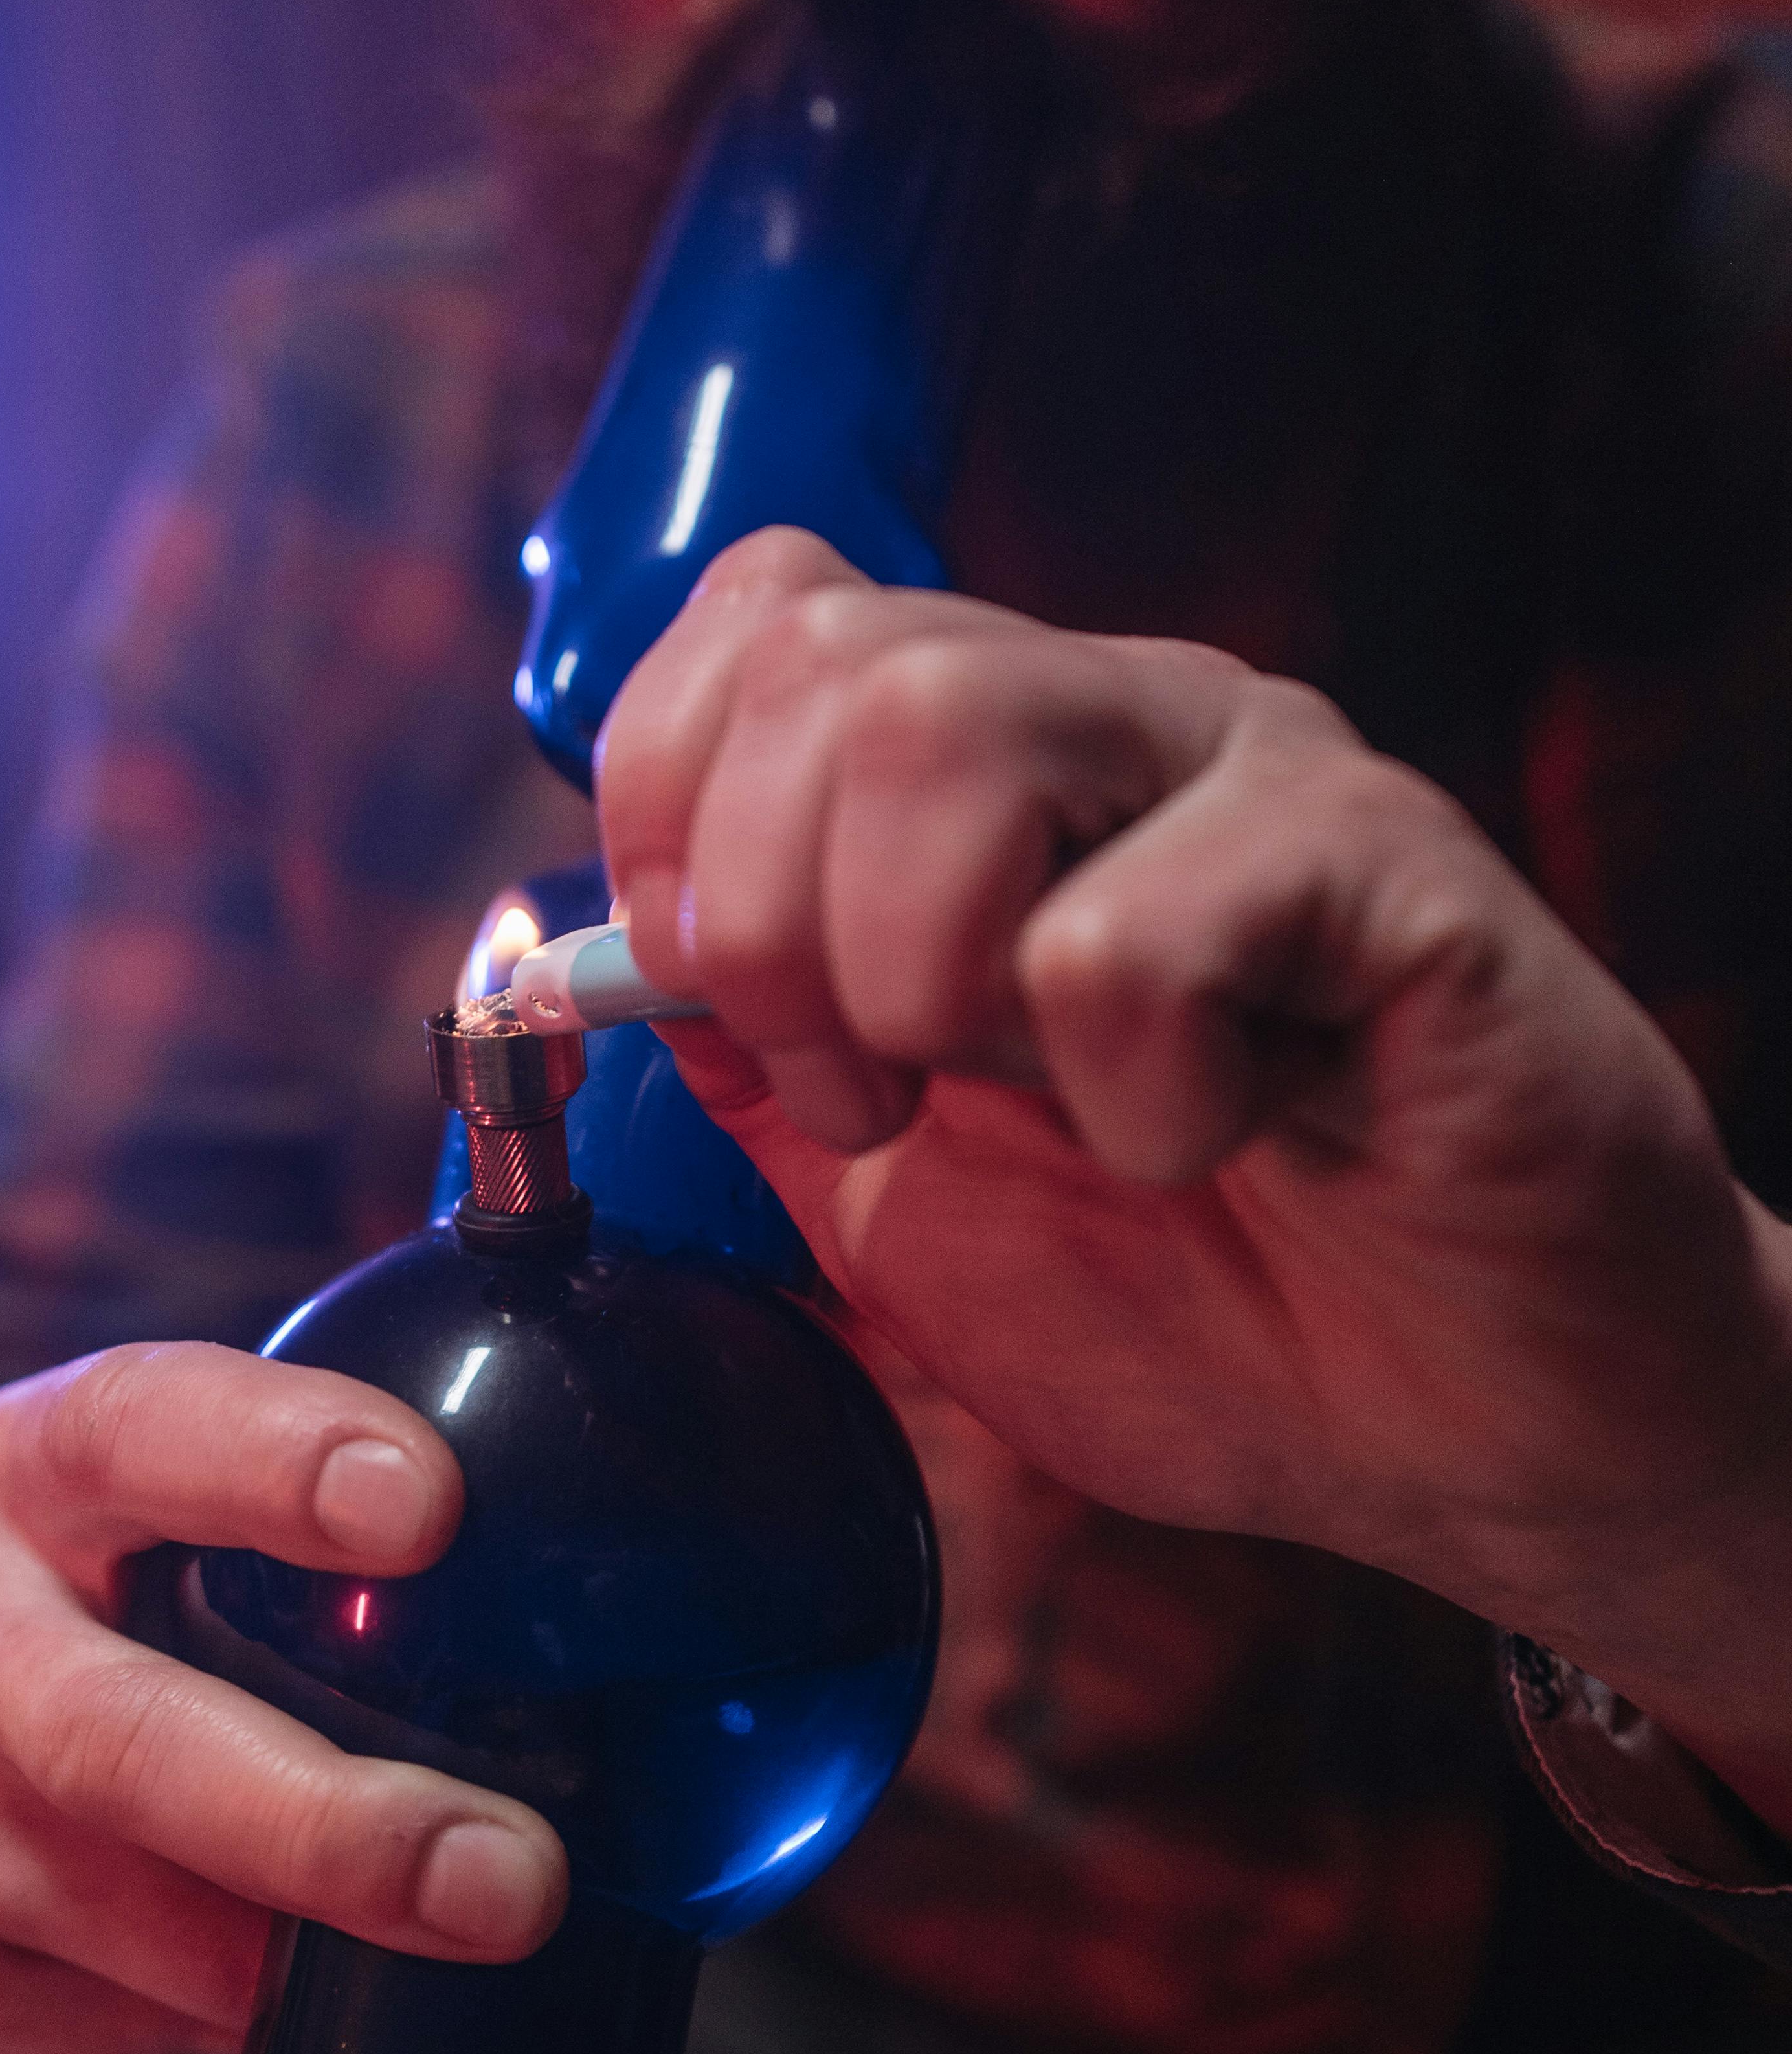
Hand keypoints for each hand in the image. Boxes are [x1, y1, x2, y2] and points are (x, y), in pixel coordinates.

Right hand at [0, 1344, 567, 2053]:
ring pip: (122, 1908)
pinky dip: (231, 2023)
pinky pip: (112, 2027)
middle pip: (121, 1736)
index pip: (145, 1424)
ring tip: (462, 1957)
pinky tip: (302, 2008)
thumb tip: (636, 1568)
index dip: (277, 1455)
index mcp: (42, 1464)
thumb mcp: (212, 1511)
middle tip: (512, 1880)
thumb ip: (365, 1517)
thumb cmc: (149, 1608)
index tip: (430, 1505)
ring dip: (305, 1961)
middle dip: (329, 1826)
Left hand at [599, 530, 1791, 1815]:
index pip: (759, 613)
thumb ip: (757, 1059)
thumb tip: (592, 953)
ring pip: (945, 731)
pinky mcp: (1387, 868)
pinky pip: (1128, 930)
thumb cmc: (1210, 1309)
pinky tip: (1228, 1139)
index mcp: (991, 768)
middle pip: (826, 662)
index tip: (729, 1004)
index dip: (670, 801)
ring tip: (1041, 1108)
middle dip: (773, 928)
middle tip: (890, 1096)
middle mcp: (1116, 719)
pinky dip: (1134, 1095)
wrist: (1462, 1440)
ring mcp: (1254, 773)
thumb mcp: (899, 1202)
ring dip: (921, 979)